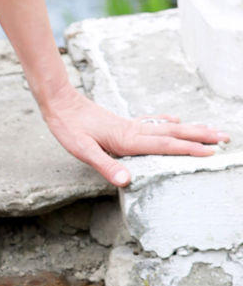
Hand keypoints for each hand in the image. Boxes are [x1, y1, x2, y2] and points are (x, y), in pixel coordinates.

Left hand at [40, 87, 229, 188]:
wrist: (59, 103)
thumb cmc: (69, 128)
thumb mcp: (82, 150)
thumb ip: (105, 165)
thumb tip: (127, 181)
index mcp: (128, 140)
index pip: (165, 146)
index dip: (189, 150)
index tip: (212, 152)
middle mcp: (134, 131)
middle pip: (174, 134)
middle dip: (201, 137)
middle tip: (226, 138)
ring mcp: (131, 125)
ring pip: (167, 128)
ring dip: (191, 130)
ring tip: (211, 130)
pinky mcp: (124, 123)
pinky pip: (153, 123)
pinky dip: (169, 123)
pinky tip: (176, 121)